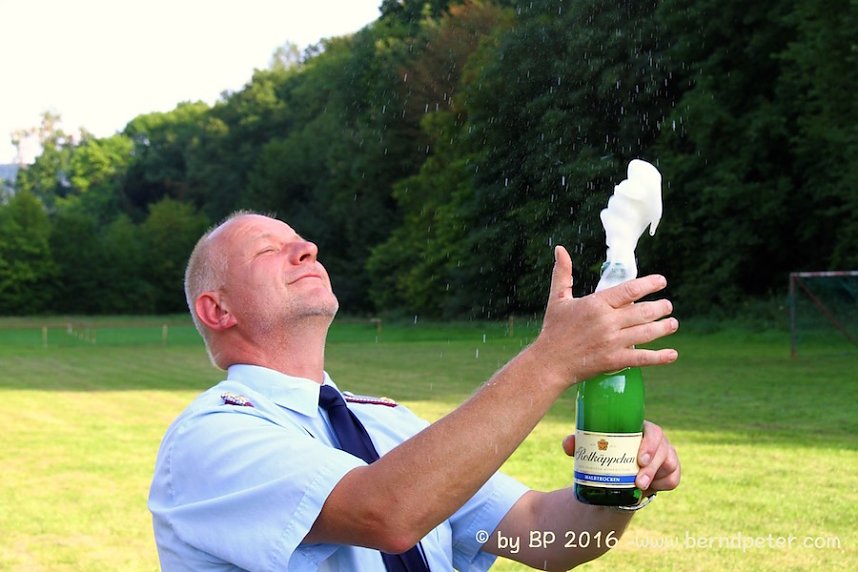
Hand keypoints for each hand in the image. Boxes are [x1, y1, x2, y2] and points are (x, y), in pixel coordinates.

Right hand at [534, 245, 677, 384]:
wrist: (549, 363)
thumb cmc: (553, 329)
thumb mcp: (557, 299)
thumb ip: (563, 274)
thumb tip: (559, 249)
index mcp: (596, 304)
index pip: (630, 290)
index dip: (649, 284)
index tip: (662, 281)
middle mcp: (607, 322)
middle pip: (643, 311)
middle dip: (661, 307)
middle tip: (668, 306)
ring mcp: (612, 342)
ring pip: (647, 332)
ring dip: (664, 328)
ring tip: (673, 323)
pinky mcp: (614, 361)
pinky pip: (642, 358)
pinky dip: (660, 357)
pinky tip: (672, 354)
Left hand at [562, 420, 680, 493]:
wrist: (617, 478)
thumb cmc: (606, 454)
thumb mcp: (593, 449)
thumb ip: (578, 444)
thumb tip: (567, 445)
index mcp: (640, 429)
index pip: (653, 431)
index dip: (649, 443)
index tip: (639, 458)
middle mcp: (656, 441)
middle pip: (663, 448)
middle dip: (652, 464)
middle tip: (638, 479)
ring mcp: (666, 456)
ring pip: (669, 464)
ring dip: (654, 475)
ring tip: (640, 485)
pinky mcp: (670, 472)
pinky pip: (673, 479)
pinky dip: (663, 484)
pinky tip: (652, 487)